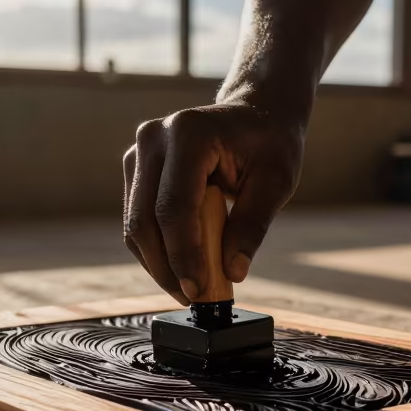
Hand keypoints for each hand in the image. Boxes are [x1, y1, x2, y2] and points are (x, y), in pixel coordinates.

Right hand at [122, 102, 304, 303]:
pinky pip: (137, 219)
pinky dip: (156, 249)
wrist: (255, 112)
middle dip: (166, 267)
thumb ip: (252, 226)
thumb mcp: (275, 182)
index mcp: (188, 134)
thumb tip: (232, 272)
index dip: (183, 254)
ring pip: (135, 224)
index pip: (174, 207)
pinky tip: (179, 268)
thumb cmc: (269, 143)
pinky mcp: (136, 169)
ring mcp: (139, 152)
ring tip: (188, 289)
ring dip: (158, 264)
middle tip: (192, 298)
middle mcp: (154, 138)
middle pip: (145, 219)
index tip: (199, 289)